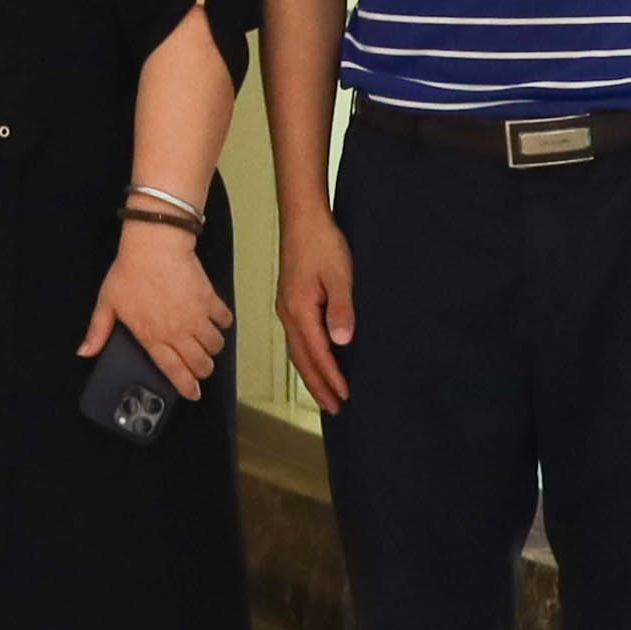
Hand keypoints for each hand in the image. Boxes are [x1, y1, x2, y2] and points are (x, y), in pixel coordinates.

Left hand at [81, 218, 229, 398]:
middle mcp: (179, 332)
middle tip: (199, 369)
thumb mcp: (107, 303)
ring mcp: (197, 317)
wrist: (154, 246)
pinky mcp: (211, 301)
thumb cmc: (128, 274)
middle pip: (201, 363)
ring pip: (215, 345)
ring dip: (212, 349)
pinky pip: (224, 321)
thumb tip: (85, 352)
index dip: (186, 386)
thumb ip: (97, 331)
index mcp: (153, 336)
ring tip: (204, 346)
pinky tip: (214, 322)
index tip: (193, 394)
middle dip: (202, 371)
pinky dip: (222, 325)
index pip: (174, 370)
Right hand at [273, 203, 353, 412]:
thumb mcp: (340, 277)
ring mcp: (286, 309)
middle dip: (317, 385)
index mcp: (300, 310)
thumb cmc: (323, 246)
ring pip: (297, 351)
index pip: (317, 353)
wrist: (303, 221)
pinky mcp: (290, 302)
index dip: (331, 377)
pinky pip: (297, 339)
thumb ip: (341, 310)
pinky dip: (306, 357)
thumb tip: (341, 343)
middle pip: (301, 359)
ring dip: (310, 374)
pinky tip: (314, 360)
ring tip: (324, 393)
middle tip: (333, 408)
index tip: (344, 397)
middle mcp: (288, 314)